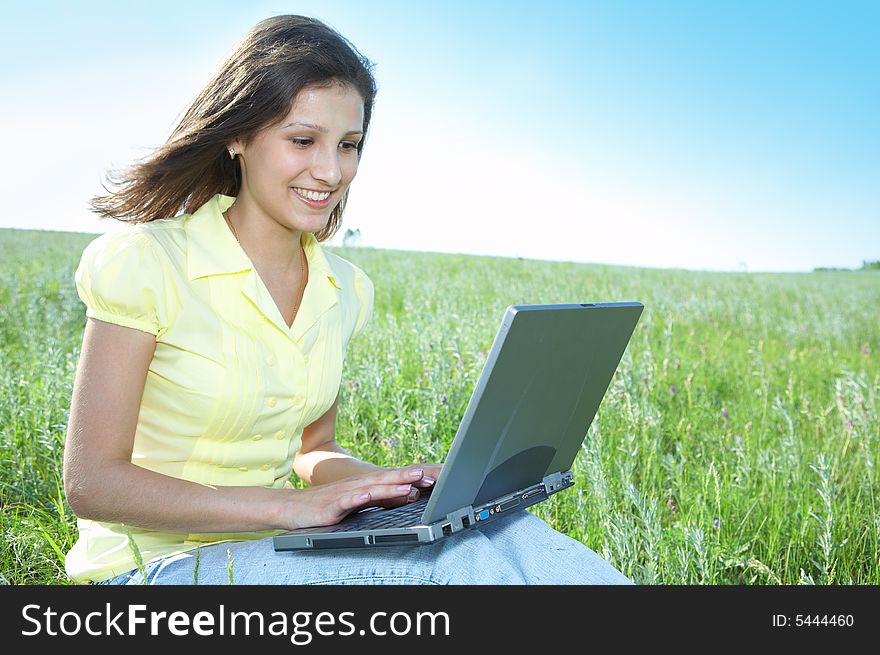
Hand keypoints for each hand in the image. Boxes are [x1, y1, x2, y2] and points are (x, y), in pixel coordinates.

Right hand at [277, 463, 443, 530]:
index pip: (391, 479)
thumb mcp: (356, 502)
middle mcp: (356, 486)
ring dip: (389, 485)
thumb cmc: (324, 506)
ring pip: (370, 488)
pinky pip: (346, 500)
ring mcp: (344, 494)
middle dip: (407, 476)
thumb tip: (406, 494)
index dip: (411, 477)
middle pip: (385, 479)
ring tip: (407, 483)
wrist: (291, 507)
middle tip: (427, 475)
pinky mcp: (332, 505)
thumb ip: (379, 498)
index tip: (432, 477)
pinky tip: (368, 495)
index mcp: (364, 486)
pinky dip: (358, 497)